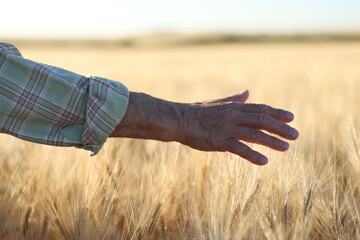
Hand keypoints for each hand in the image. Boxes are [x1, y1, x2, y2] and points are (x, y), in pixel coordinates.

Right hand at [177, 90, 297, 164]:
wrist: (179, 120)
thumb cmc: (198, 112)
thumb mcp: (219, 103)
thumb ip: (235, 99)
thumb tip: (247, 92)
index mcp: (234, 107)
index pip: (261, 109)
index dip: (277, 113)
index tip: (291, 117)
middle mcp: (234, 116)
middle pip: (263, 121)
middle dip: (281, 128)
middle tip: (296, 135)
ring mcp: (227, 128)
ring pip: (255, 134)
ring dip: (272, 141)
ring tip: (286, 148)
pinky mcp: (219, 141)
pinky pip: (239, 148)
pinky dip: (252, 155)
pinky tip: (264, 161)